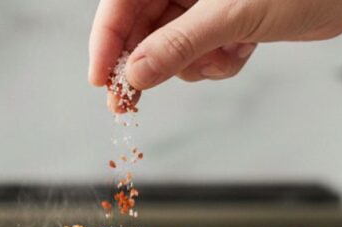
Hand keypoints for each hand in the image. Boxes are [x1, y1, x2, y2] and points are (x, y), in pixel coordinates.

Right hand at [90, 0, 341, 104]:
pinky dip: (218, 62)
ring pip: (171, 47)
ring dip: (192, 65)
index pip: (120, 2)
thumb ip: (177, 45)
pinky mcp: (226, 20)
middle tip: (128, 102)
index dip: (106, 42)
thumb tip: (135, 74)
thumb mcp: (229, 15)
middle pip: (141, 28)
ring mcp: (204, 0)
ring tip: (220, 59)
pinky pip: (201, 53)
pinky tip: (241, 52)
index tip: (100, 80)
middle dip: (146, 64)